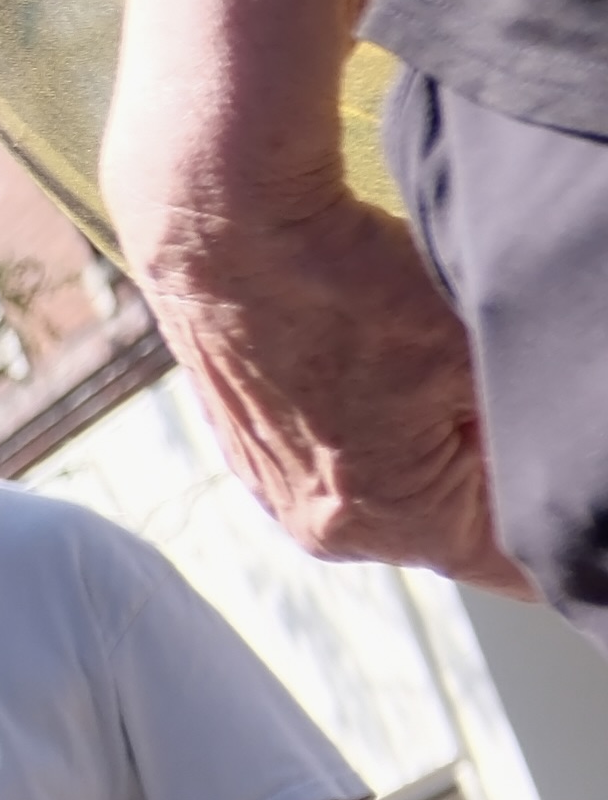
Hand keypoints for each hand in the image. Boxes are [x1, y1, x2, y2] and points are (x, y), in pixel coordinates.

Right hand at [135, 180, 528, 584]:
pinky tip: (374, 363)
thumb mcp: (481, 352)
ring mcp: (280, 496)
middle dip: (491, 474)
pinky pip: (342, 466)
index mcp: (393, 521)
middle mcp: (327, 529)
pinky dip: (375, 428)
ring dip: (431, 448)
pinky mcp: (252, 457)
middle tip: (495, 392)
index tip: (575, 474)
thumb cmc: (357, 284)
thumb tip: (563, 450)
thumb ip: (530, 428)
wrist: (227, 234)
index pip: (516, 565)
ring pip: (398, 495)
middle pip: (453, 529)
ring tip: (429, 370)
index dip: (558, 522)